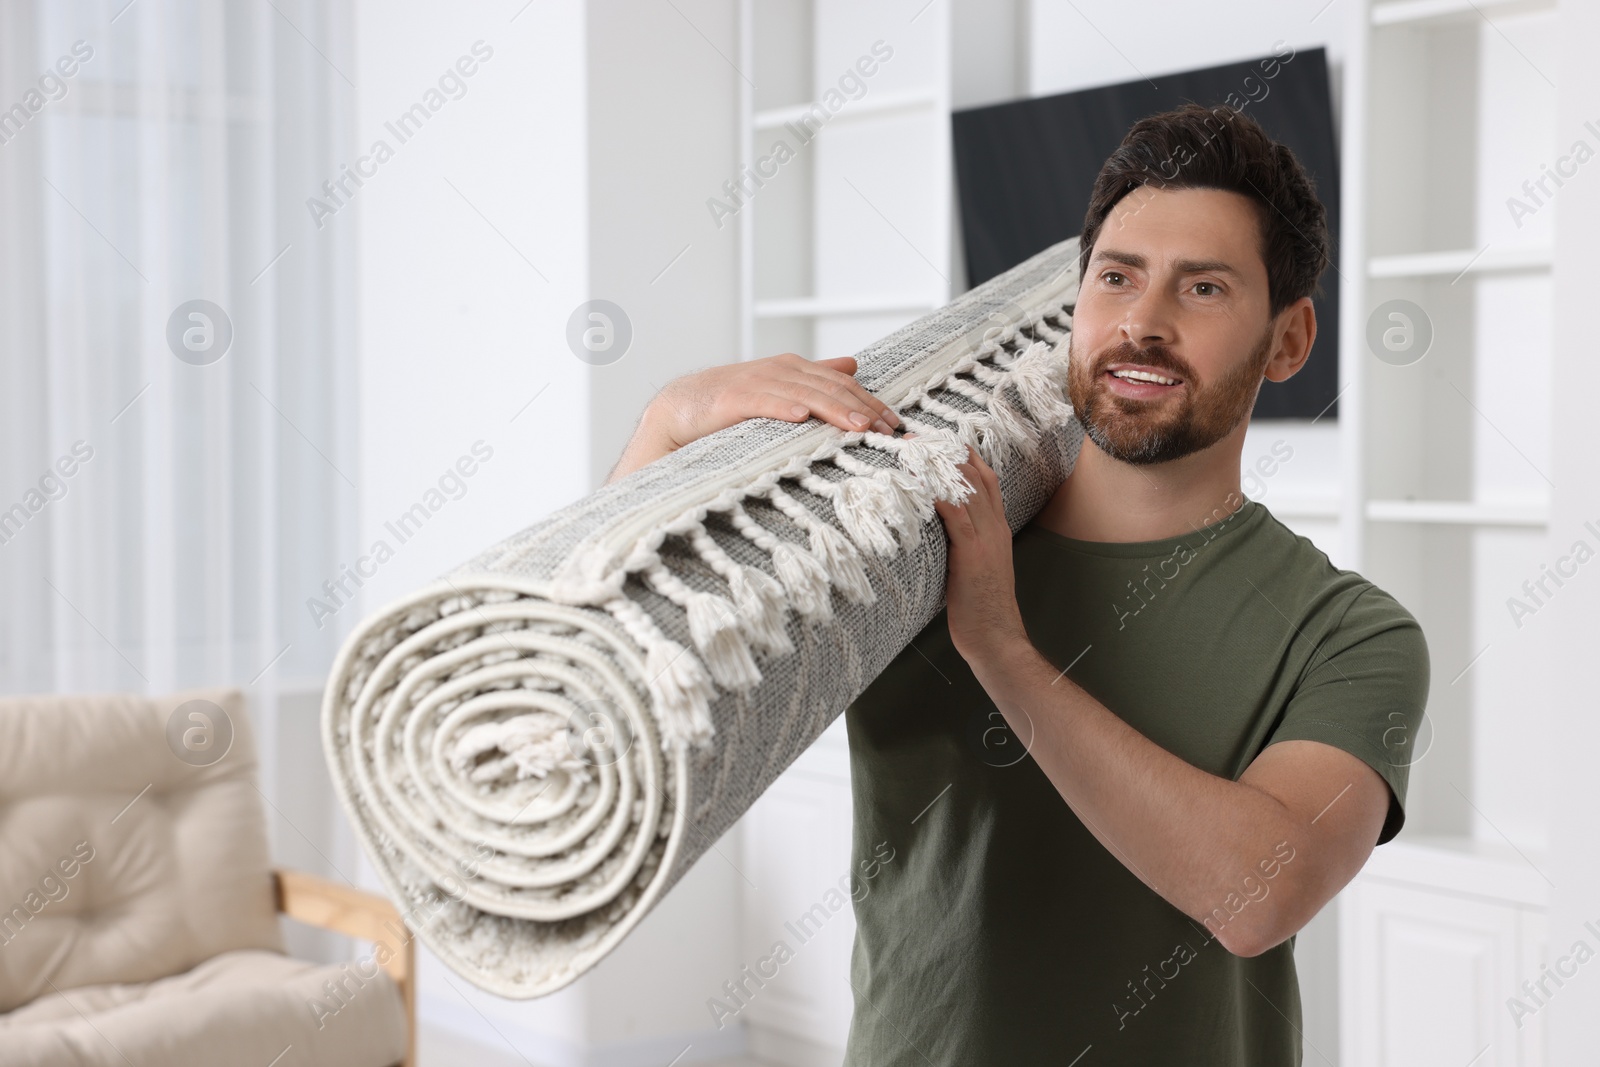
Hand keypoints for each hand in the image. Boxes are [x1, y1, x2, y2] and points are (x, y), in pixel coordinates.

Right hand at [608, 353, 900, 482]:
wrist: (678, 412)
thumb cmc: (731, 407)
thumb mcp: (780, 389)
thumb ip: (814, 379)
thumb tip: (852, 365)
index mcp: (794, 370)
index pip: (842, 384)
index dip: (870, 402)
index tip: (896, 425)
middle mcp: (780, 372)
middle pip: (831, 387)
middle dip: (863, 408)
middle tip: (889, 430)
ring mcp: (757, 384)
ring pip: (805, 393)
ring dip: (835, 408)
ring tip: (859, 425)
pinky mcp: (733, 399)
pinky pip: (763, 402)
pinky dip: (783, 407)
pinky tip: (801, 416)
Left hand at [932, 444, 1029, 666]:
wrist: (996, 637)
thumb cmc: (979, 608)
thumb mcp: (971, 566)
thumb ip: (960, 543)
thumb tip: (931, 528)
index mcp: (997, 528)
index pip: (984, 479)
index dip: (962, 456)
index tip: (935, 441)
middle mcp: (995, 527)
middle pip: (975, 475)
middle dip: (945, 452)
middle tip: (915, 438)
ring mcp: (987, 539)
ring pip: (967, 489)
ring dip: (938, 467)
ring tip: (911, 451)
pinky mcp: (973, 554)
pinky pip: (957, 516)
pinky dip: (939, 496)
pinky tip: (919, 484)